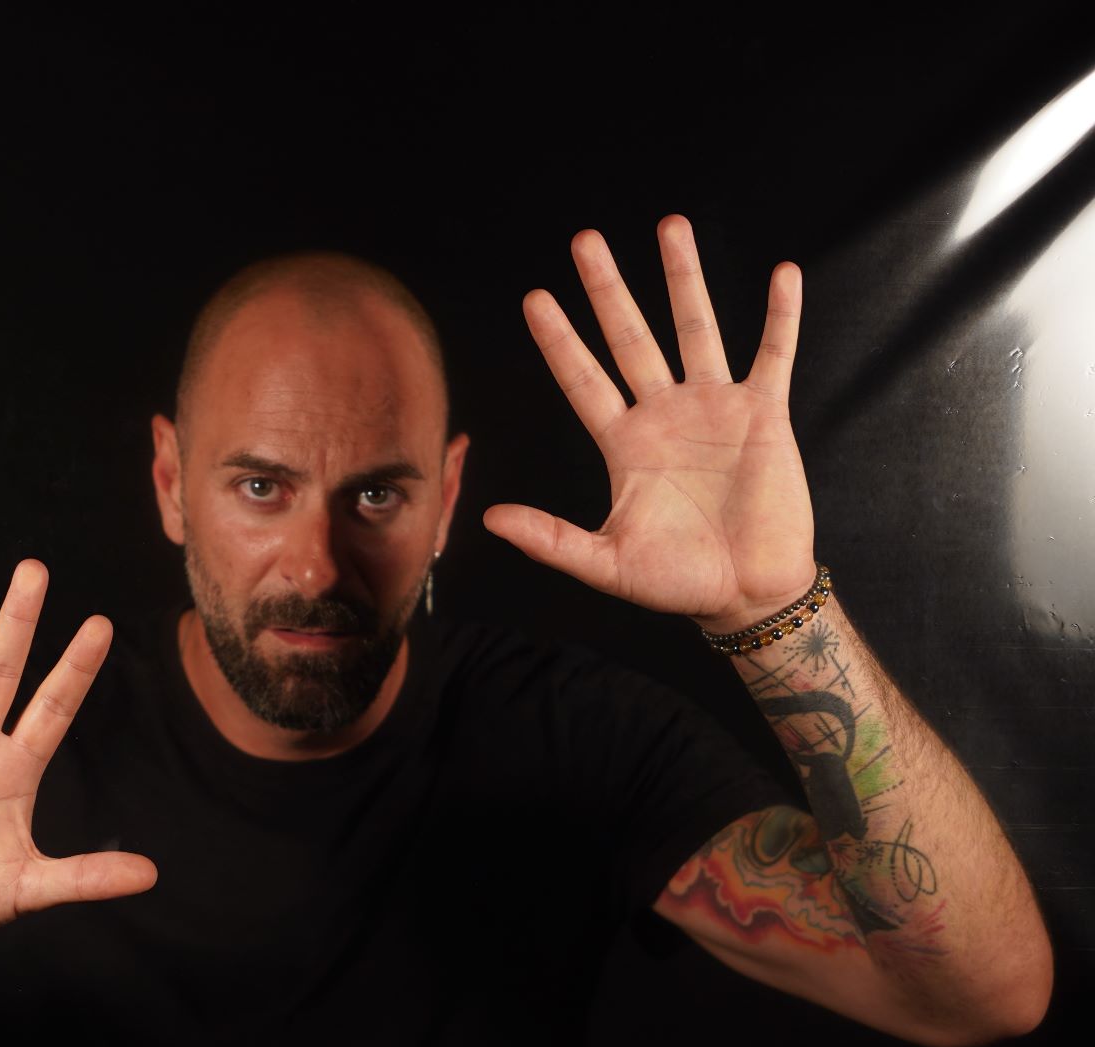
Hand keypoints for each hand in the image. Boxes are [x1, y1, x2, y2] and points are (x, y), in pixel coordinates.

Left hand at [483, 215, 815, 632]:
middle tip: (585, 240)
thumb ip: (551, 540)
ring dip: (684, 279)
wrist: (747, 594)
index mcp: (623, 443)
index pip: (582, 378)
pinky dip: (781, 317)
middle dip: (607, 289)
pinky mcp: (765, 415)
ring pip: (696, 329)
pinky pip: (774, 355)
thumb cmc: (677, 582)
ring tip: (670, 226)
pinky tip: (784, 274)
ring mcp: (715, 408)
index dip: (559, 340)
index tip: (533, 296)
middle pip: (629, 337)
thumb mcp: (605, 563)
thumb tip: (489, 520)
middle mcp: (664, 414)